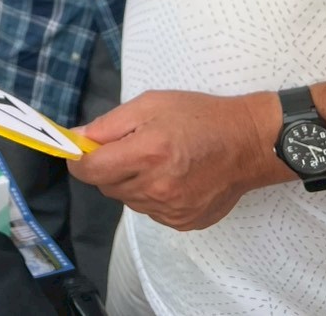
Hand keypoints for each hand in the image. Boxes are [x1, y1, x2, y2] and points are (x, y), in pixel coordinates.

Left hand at [67, 90, 281, 230]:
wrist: (248, 143)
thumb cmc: (200, 117)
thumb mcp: (151, 104)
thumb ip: (109, 124)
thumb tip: (76, 138)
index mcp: (147, 154)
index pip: (89, 170)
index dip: (78, 159)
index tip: (78, 151)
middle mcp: (156, 188)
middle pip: (106, 186)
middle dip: (108, 167)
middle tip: (129, 147)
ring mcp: (171, 210)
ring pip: (128, 199)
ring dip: (131, 181)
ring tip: (158, 159)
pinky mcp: (183, 222)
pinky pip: (151, 211)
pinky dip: (152, 195)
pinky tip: (172, 176)